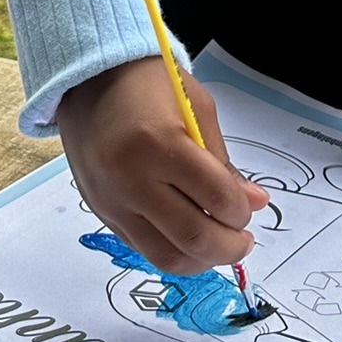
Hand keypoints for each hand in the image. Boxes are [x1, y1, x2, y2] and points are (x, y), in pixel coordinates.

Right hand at [56, 55, 267, 275]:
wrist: (88, 81)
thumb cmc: (148, 86)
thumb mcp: (197, 109)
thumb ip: (223, 161)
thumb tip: (253, 202)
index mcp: (160, 144)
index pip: (216, 198)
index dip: (242, 211)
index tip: (249, 206)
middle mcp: (132, 179)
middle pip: (194, 238)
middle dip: (230, 247)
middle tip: (242, 240)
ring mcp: (113, 202)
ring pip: (166, 257)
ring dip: (202, 260)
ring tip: (218, 246)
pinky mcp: (102, 213)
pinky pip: (143, 249)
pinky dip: (172, 252)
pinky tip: (188, 239)